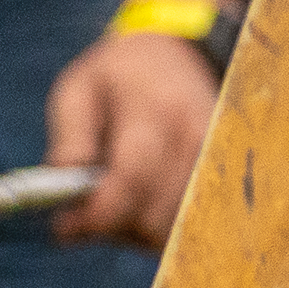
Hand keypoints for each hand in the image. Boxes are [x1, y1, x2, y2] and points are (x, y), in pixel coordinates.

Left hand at [44, 0, 235, 250]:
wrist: (176, 55)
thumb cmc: (115, 76)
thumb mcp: (77, 91)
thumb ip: (70, 144)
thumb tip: (66, 209)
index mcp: (157, 109)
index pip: (133, 178)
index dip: (97, 213)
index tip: (64, 229)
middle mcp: (197, 139)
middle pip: (154, 215)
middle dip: (111, 225)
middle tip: (81, 210)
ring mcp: (218, 163)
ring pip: (173, 230)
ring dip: (134, 232)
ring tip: (112, 200)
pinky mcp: (224, 181)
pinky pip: (189, 227)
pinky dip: (157, 228)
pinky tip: (139, 204)